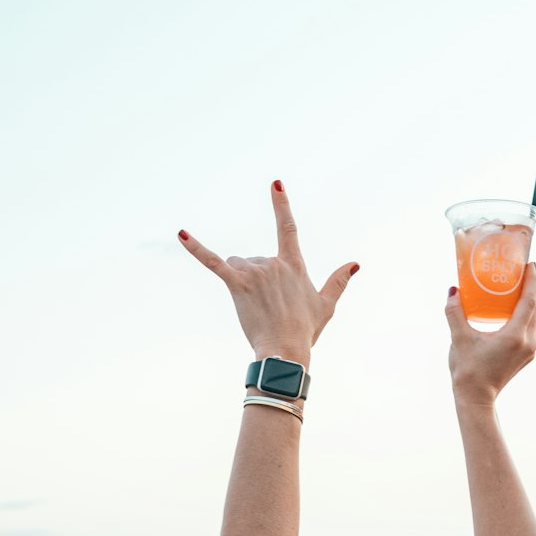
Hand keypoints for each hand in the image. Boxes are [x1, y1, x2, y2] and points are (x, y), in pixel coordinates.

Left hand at [178, 181, 357, 361]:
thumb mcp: (326, 305)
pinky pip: (212, 262)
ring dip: (241, 282)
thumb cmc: (304, 331)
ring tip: (253, 308)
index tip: (275, 184)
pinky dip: (196, 248)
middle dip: (256, 281)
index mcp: (293, 265)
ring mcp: (255, 272)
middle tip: (267, 309)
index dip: (281, 205)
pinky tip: (180, 234)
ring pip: (237, 265)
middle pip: (254, 259)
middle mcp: (274, 263)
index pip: (288, 227)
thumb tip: (354, 263)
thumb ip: (338, 281)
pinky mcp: (236, 284)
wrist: (285, 350)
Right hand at [445, 264, 535, 404]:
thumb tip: (453, 291)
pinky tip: (530, 315)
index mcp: (514, 336)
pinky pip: (535, 331)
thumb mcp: (459, 338)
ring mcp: (529, 351)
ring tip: (534, 290)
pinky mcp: (526, 357)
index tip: (531, 265)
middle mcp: (527, 342)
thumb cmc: (467, 369)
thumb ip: (455, 312)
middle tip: (528, 272)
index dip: (532, 281)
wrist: (475, 397)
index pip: (529, 301)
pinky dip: (534, 318)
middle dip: (534, 288)